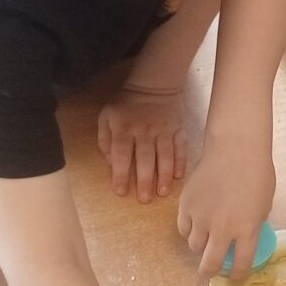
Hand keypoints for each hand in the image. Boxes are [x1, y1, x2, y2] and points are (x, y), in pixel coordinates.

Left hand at [98, 85, 187, 202]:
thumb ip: (104, 140)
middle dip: (145, 180)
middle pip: (145, 158)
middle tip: (144, 199)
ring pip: (165, 155)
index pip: (121, 154)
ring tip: (162, 192)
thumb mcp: (106, 117)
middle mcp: (144, 131)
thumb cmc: (126, 105)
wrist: (153, 85)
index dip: (120, 174)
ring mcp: (163, 130)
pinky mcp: (178, 129)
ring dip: (164, 175)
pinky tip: (178, 176)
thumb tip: (110, 163)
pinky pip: (180, 147)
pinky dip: (180, 162)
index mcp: (124, 129)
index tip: (121, 191)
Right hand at [177, 139, 274, 277]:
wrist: (236, 149)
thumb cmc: (257, 173)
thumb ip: (252, 224)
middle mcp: (221, 228)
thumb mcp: (264, 204)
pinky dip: (189, 230)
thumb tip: (242, 238)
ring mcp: (201, 217)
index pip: (240, 264)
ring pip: (193, 246)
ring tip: (205, 240)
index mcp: (246, 229)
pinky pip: (183, 228)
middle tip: (209, 271)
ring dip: (200, 247)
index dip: (238, 274)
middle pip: (209, 263)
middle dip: (209, 271)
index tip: (236, 276)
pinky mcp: (186, 205)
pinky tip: (196, 225)